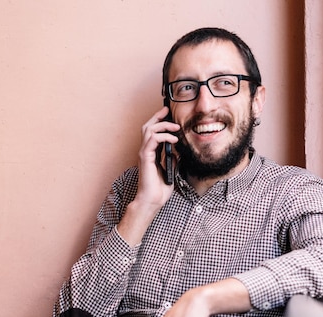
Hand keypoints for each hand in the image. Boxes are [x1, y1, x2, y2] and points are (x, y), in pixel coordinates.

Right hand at [116, 107, 180, 246]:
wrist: (152, 200)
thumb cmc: (159, 189)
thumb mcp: (171, 169)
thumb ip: (172, 158)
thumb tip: (178, 149)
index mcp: (151, 153)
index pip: (153, 132)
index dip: (159, 121)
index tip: (168, 114)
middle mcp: (146, 151)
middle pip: (148, 126)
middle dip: (157, 116)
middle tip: (167, 110)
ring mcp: (144, 153)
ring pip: (149, 130)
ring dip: (163, 125)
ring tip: (175, 127)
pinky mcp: (145, 157)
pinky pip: (152, 140)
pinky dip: (164, 136)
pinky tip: (174, 139)